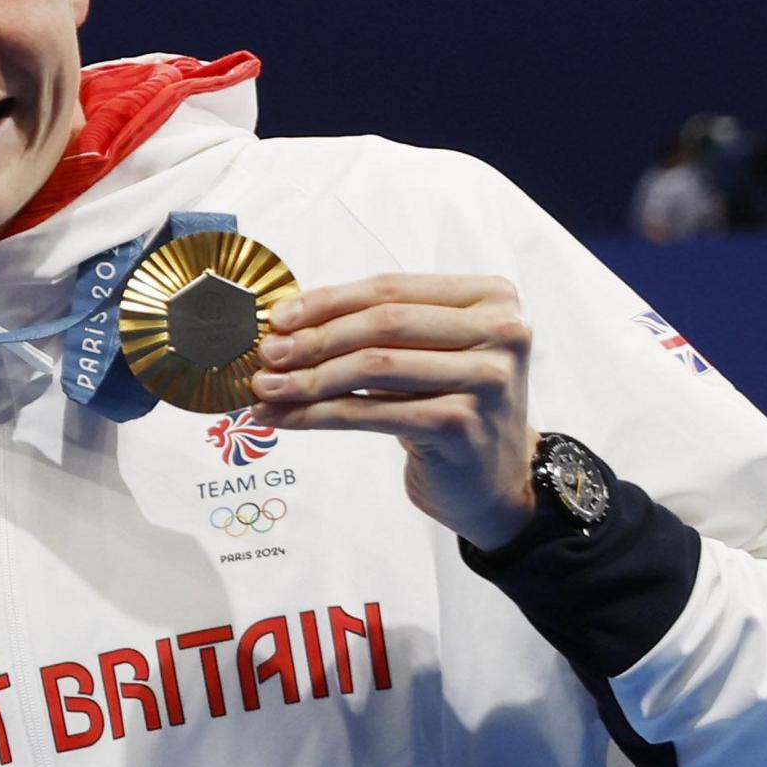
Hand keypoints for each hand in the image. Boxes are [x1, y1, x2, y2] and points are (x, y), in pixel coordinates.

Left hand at [248, 273, 537, 548]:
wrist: (493, 479)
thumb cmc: (450, 405)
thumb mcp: (425, 353)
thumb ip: (376, 328)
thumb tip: (287, 323)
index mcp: (491, 297)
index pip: (392, 288)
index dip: (328, 300)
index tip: (278, 317)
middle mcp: (500, 331)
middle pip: (382, 323)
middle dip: (314, 339)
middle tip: (266, 354)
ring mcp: (487, 379)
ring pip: (373, 366)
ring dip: (308, 378)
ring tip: (265, 388)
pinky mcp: (461, 423)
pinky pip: (370, 414)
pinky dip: (317, 415)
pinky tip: (282, 418)